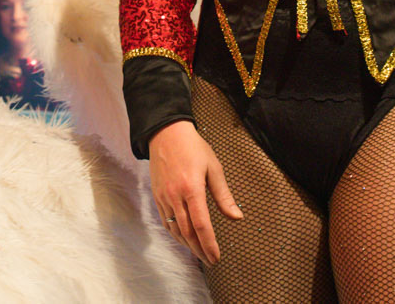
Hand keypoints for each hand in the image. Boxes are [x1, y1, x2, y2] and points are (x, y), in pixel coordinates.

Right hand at [148, 120, 241, 265]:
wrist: (165, 134)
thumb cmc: (192, 148)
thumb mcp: (213, 168)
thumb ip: (224, 196)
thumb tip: (236, 217)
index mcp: (192, 189)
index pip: (201, 225)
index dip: (209, 245)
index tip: (216, 257)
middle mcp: (175, 196)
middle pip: (188, 232)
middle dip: (200, 250)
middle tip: (210, 260)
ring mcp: (164, 197)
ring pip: (175, 230)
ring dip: (188, 245)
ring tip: (199, 253)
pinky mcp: (157, 196)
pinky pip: (166, 221)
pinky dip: (175, 234)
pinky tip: (183, 238)